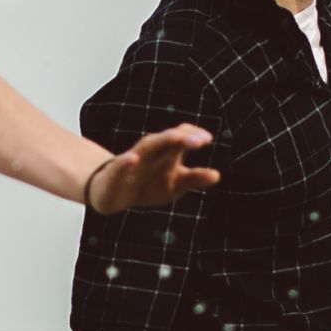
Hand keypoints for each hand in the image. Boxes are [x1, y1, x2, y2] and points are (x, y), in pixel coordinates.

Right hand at [83, 124, 219, 214]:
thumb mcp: (175, 184)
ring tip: (175, 137)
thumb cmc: (148, 185)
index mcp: (165, 151)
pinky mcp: (115, 174)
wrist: (113, 195)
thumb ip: (195, 178)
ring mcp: (132, 161)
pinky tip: (133, 159)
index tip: (207, 139)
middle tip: (200, 138)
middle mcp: (150, 152)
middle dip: (182, 137)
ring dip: (161, 141)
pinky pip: (120, 166)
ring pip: (146, 147)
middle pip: (166, 140)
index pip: (180, 136)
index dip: (193, 136)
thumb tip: (217, 175)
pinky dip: (126, 161)